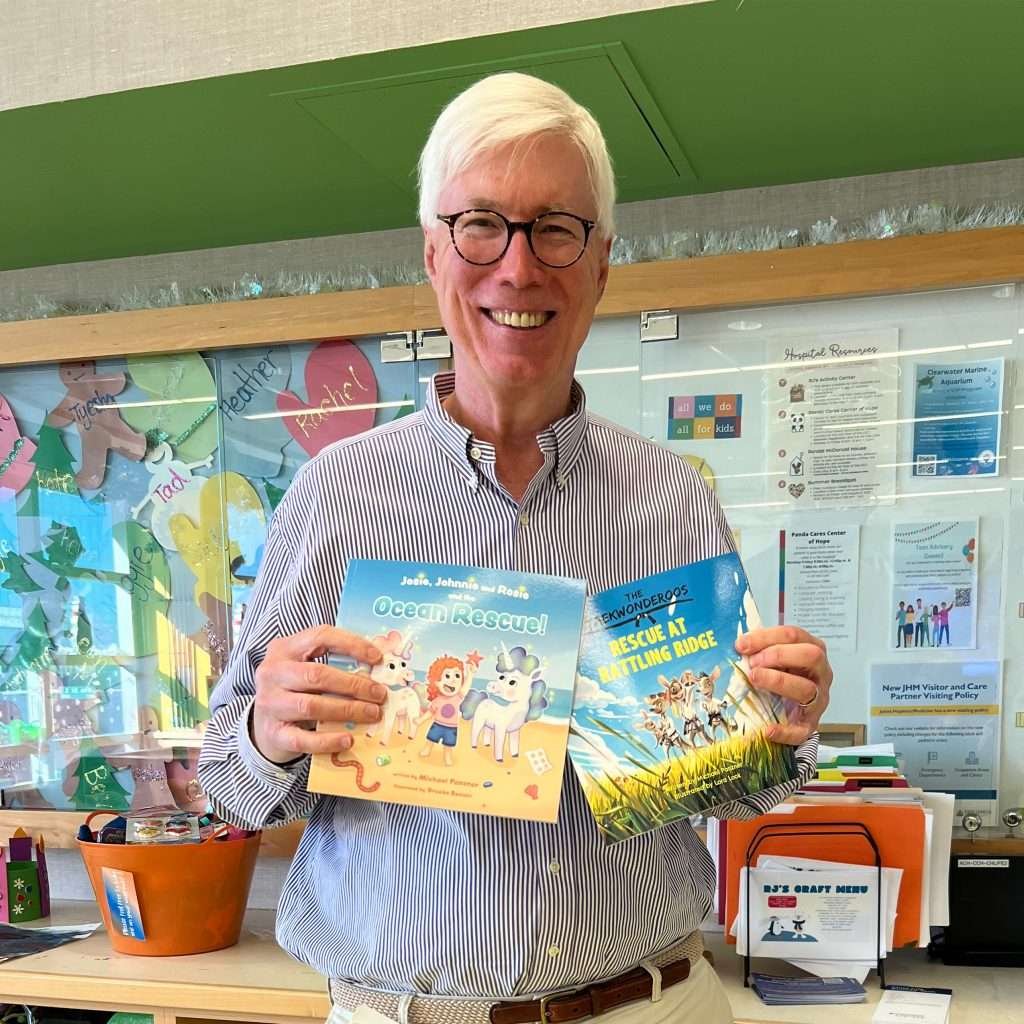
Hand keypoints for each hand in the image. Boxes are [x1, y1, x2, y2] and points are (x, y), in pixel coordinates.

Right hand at [251, 626, 385, 763]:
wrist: (263, 724)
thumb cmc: (294, 689)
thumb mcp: (305, 667)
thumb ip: (332, 663)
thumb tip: (375, 670)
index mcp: (283, 649)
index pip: (320, 637)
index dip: (351, 645)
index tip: (377, 658)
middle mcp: (272, 673)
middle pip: (317, 675)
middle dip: (353, 684)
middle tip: (379, 694)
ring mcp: (269, 704)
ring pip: (311, 706)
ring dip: (347, 710)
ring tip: (371, 713)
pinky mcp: (273, 733)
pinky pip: (303, 739)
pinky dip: (328, 740)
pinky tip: (348, 739)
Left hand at [735, 626, 831, 745]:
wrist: (791, 710)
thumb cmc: (781, 675)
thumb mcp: (773, 658)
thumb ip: (759, 650)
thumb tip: (737, 645)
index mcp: (812, 649)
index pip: (794, 635)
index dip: (767, 637)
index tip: (741, 644)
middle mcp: (821, 673)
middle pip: (811, 656)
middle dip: (779, 655)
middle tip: (753, 662)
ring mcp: (819, 699)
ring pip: (807, 689)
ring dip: (779, 681)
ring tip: (754, 678)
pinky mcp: (811, 724)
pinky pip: (802, 730)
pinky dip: (785, 731)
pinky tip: (768, 729)